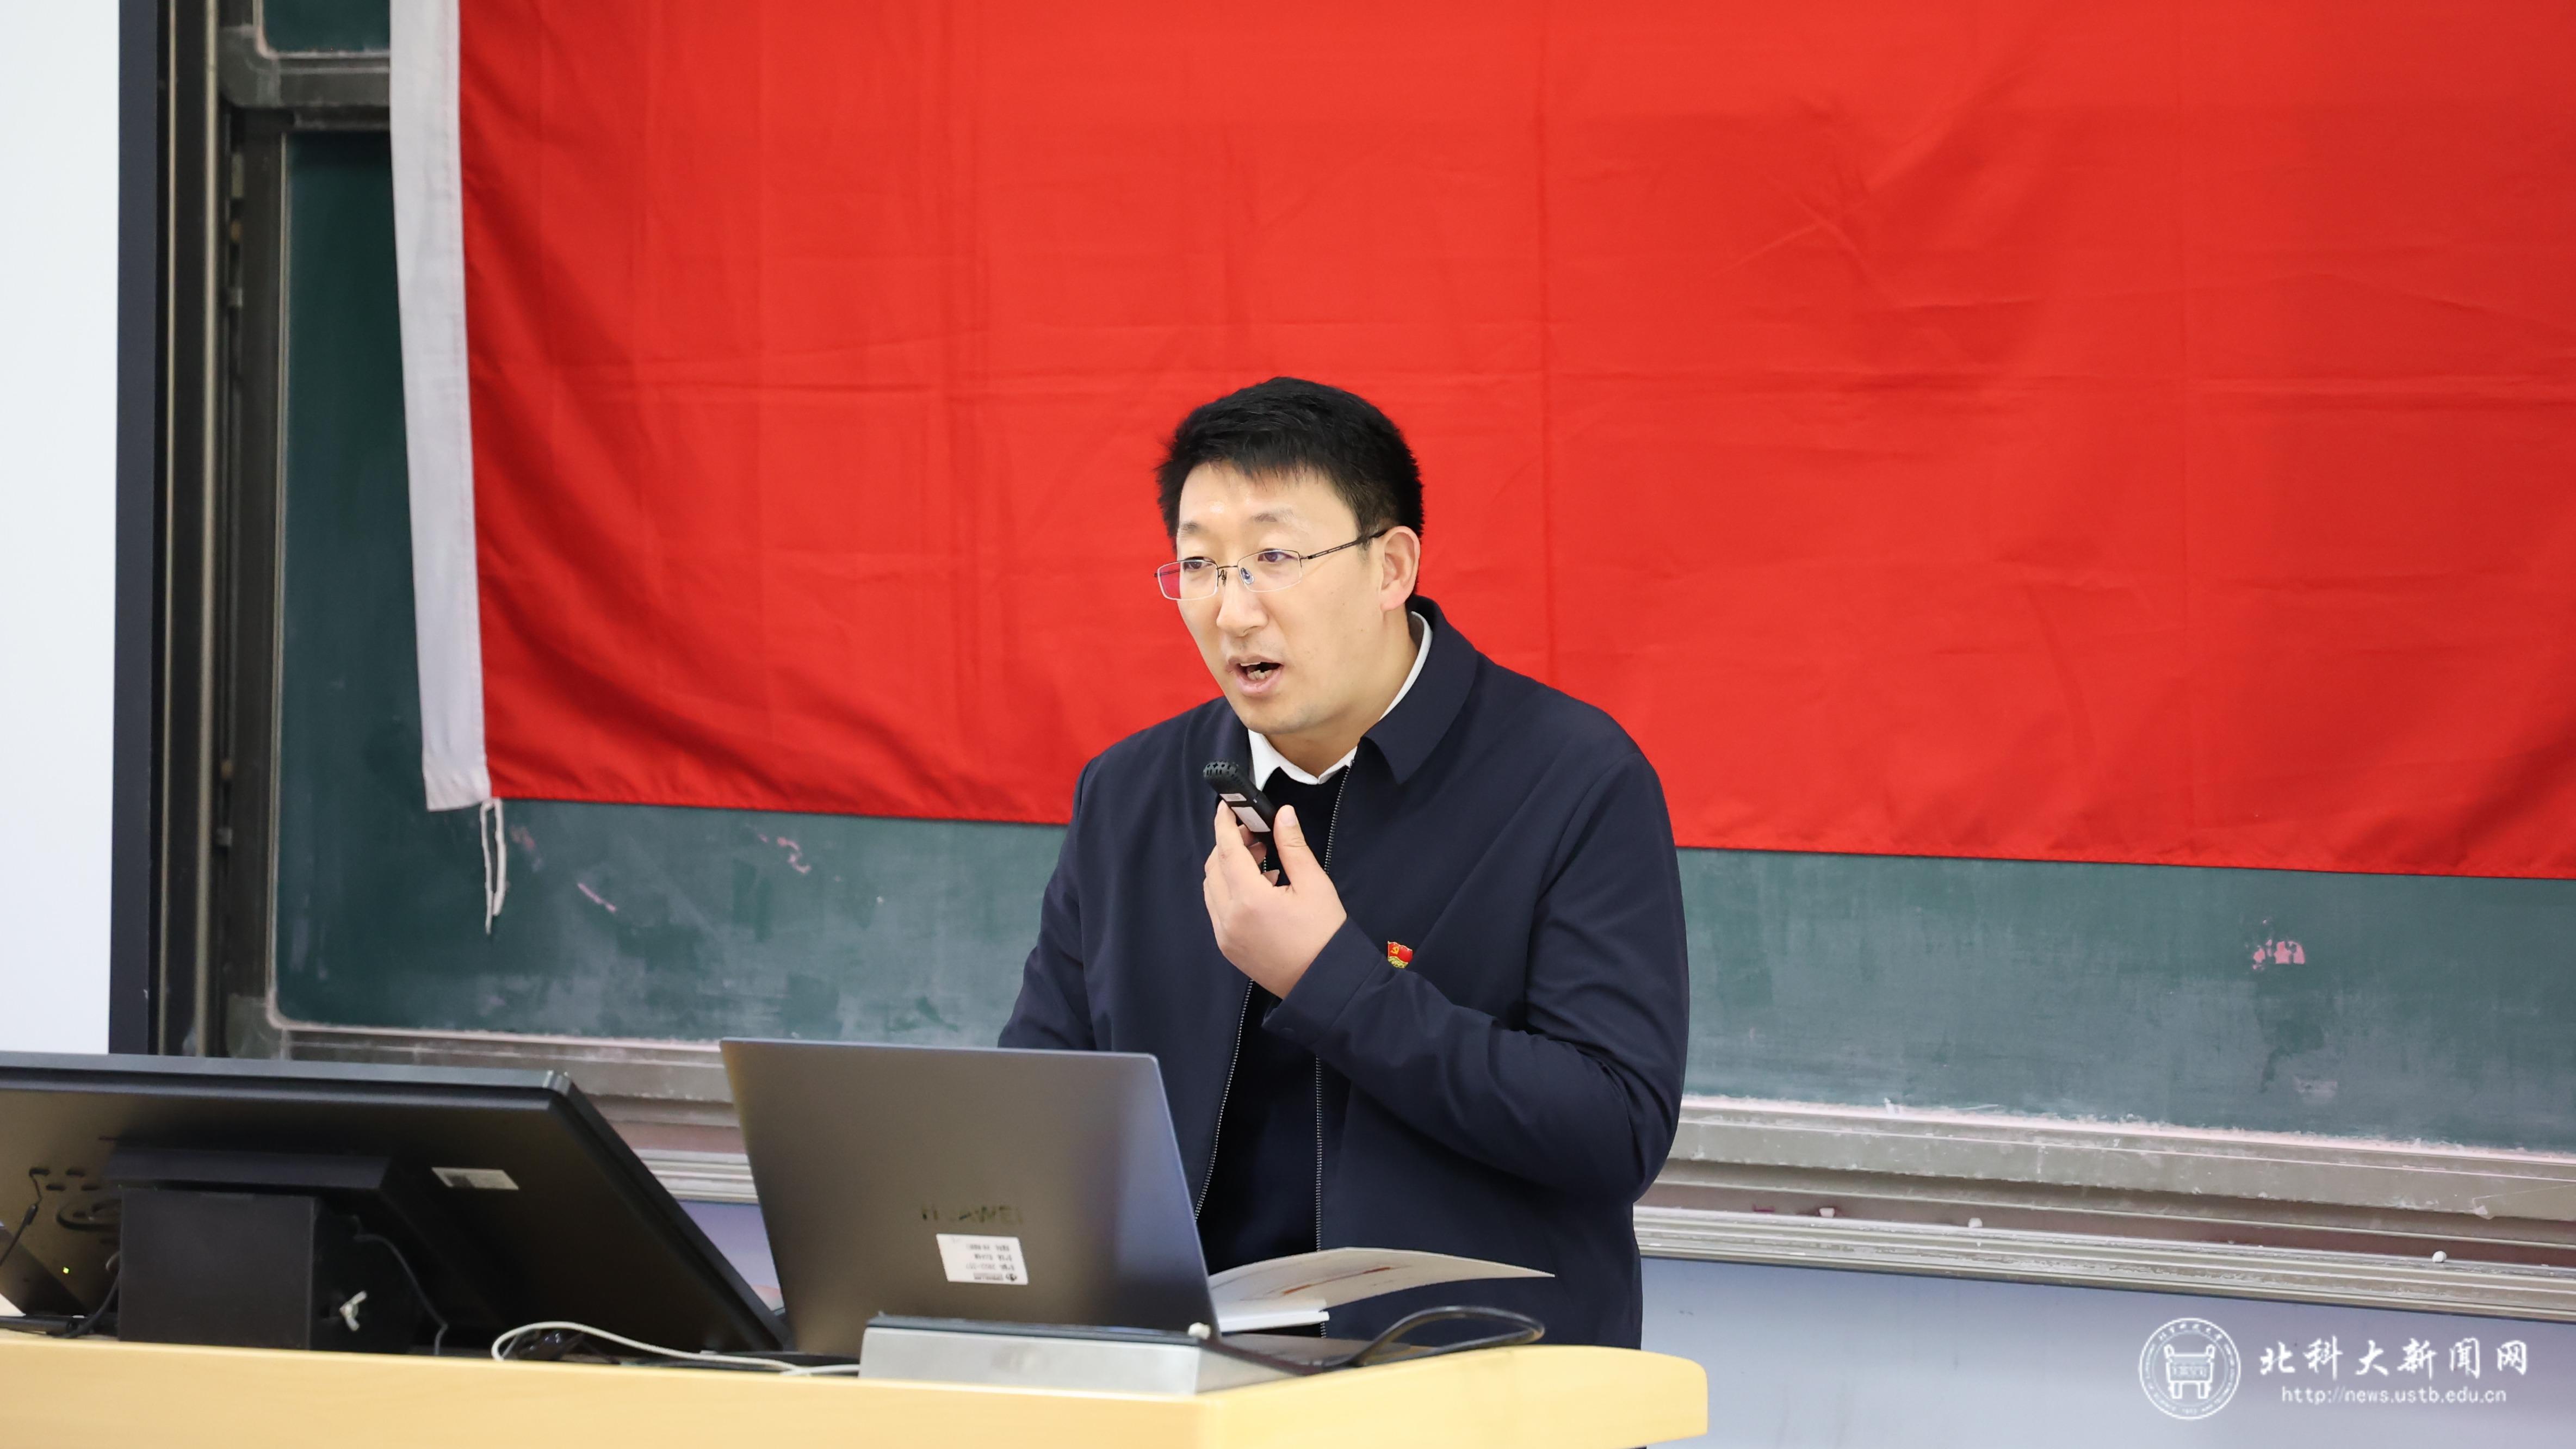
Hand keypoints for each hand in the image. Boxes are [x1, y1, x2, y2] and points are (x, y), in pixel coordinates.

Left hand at [1203, 800, 1346, 997]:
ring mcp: (1225, 935)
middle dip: (1229, 845)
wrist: (1324, 983)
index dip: (1225, 824)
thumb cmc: (1324, 935)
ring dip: (1228, 867)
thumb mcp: (1314, 884)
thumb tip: (1282, 815)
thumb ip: (1293, 846)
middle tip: (1255, 833)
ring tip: (1261, 860)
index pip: (1227, 850)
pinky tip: (1259, 887)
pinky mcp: (1228, 948)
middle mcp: (1229, 918)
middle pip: (1214, 867)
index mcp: (1250, 900)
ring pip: (1212, 888)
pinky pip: (1217, 909)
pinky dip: (1229, 890)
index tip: (1227, 806)